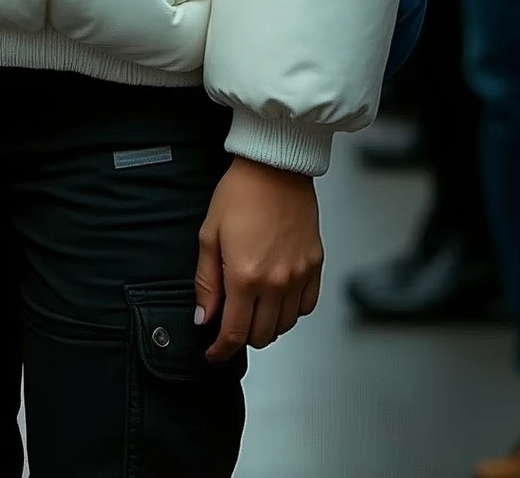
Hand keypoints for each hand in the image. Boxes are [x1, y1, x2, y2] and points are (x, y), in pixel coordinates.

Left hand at [195, 160, 323, 361]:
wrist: (275, 166)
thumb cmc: (240, 192)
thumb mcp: (210, 235)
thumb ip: (206, 282)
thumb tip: (203, 318)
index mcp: (245, 276)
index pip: (233, 333)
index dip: (220, 350)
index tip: (213, 354)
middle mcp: (276, 282)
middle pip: (261, 336)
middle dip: (242, 335)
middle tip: (231, 320)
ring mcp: (299, 275)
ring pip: (284, 326)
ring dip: (266, 324)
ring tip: (252, 306)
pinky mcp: (315, 265)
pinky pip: (306, 307)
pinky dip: (290, 311)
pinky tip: (277, 296)